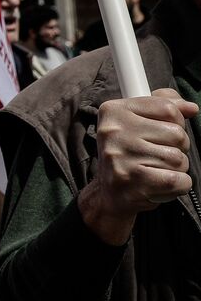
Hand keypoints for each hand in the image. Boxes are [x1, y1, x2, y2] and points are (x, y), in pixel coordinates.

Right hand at [79, 88, 196, 246]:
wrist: (109, 194)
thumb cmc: (128, 155)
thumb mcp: (139, 122)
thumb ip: (164, 106)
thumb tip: (191, 108)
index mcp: (113, 111)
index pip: (168, 108)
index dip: (176, 122)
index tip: (162, 133)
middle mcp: (113, 132)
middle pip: (177, 134)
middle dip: (176, 148)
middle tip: (155, 156)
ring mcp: (121, 157)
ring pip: (179, 159)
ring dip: (176, 169)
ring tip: (155, 171)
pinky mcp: (133, 181)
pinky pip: (178, 180)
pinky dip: (178, 186)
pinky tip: (159, 184)